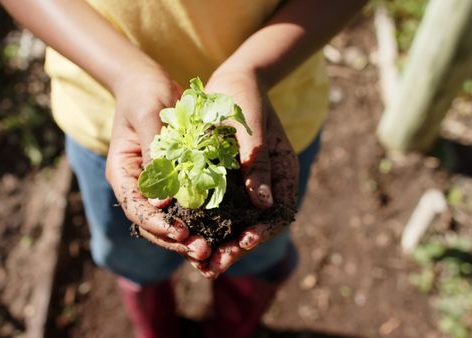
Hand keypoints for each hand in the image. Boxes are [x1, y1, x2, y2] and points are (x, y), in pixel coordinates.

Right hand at [105, 68, 210, 260]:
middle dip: (175, 239)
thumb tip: (159, 202)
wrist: (150, 82)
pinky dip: (198, 221)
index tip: (181, 233)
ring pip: (167, 221)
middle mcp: (135, 184)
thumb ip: (155, 156)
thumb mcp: (149, 116)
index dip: (156, 225)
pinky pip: (183, 207)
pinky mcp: (172, 181)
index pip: (135, 208)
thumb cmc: (145, 93)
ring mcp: (153, 185)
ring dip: (188, 237)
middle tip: (202, 251)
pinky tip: (219, 230)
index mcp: (121, 172)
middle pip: (150, 224)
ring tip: (212, 249)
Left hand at [188, 67, 298, 278]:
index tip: (241, 243)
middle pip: (257, 226)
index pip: (279, 212)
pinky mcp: (228, 182)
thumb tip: (265, 204)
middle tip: (211, 267)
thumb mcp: (250, 125)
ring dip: (220, 244)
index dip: (261, 232)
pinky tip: (189, 237)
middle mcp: (267, 183)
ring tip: (200, 264)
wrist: (232, 79)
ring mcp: (248, 184)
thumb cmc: (244, 95)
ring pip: (238, 223)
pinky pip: (221, 210)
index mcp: (282, 171)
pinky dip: (208, 226)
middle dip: (235, 248)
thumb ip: (257, 161)